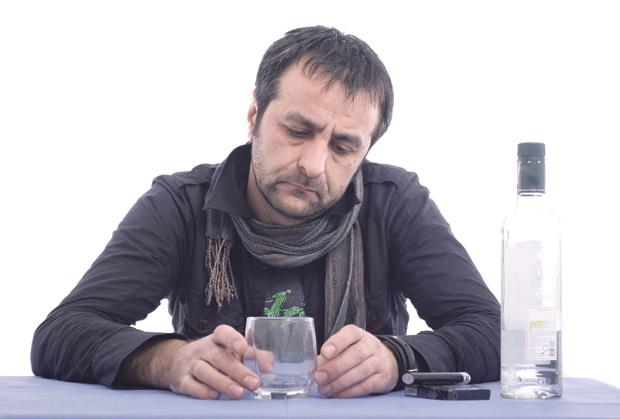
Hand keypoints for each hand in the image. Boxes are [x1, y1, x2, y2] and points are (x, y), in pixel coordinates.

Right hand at [121, 325, 259, 399]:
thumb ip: (252, 356)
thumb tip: (269, 366)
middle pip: (219, 357)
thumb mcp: (230, 351)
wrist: (176, 362)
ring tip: (238, 392)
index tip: (242, 349)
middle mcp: (203, 349)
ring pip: (205, 371)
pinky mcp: (181, 380)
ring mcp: (191, 364)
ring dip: (223, 383)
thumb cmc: (213, 356)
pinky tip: (215, 396)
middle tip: (253, 383)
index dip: (233, 339)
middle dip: (237, 370)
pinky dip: (203, 391)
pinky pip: (191, 385)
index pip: (224, 333)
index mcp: (217, 339)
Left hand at [313, 325, 398, 397]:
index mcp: (359, 334)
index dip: (337, 342)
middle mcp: (371, 345)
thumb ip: (330, 355)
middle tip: (319, 377)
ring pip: (361, 371)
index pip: (350, 333)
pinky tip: (338, 393)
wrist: (386, 363)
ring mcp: (380, 361)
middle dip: (334, 367)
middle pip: (355, 354)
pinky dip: (350, 391)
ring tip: (325, 388)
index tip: (325, 353)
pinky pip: (366, 386)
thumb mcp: (346, 348)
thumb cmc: (359, 354)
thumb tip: (316, 368)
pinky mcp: (383, 378)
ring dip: (340, 382)